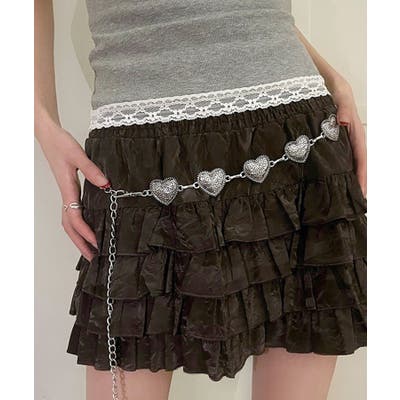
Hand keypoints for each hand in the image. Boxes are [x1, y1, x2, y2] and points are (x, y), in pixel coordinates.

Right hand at [37, 122, 109, 260]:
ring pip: (68, 221)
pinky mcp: (68, 190)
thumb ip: (92, 170)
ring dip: (78, 237)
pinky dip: (77, 225)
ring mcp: (66, 193)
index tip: (96, 242)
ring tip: (89, 249)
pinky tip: (86, 228)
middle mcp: (66, 195)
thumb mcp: (78, 155)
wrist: (49, 136)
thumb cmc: (61, 144)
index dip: (85, 231)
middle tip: (91, 257)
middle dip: (80, 243)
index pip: (74, 217)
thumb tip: (106, 184)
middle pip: (69, 226)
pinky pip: (71, 213)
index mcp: (68, 189)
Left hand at [330, 79, 366, 197]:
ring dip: (343, 179)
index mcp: (354, 131)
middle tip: (352, 203)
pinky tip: (324, 180)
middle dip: (354, 183)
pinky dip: (331, 169)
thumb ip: (342, 107)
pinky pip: (331, 157)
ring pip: (343, 163)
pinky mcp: (327, 139)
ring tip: (340, 197)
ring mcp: (337, 140)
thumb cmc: (334, 88)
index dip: (362, 176)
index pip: (360, 157)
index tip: (362, 192)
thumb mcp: (340, 94)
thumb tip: (341, 121)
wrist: (322, 82)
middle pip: (353, 165)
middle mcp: (347, 138)